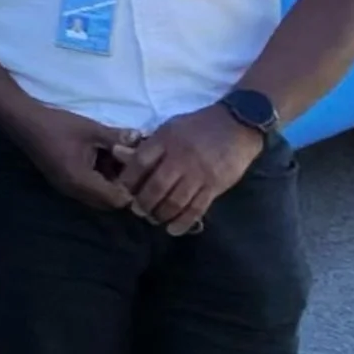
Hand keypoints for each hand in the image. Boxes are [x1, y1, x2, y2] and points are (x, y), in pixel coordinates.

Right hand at [16, 103, 139, 210]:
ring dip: (112, 184)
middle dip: (124, 189)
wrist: (25, 122)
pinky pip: (89, 189)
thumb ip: (117, 138)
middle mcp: (74, 191)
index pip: (115, 199)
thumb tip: (142, 139)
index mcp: (81, 181)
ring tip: (124, 165)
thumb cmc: (58, 126)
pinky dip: (101, 180)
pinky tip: (107, 161)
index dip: (132, 191)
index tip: (145, 175)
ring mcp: (68, 188)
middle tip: (137, 171)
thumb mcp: (92, 129)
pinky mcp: (65, 182)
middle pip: (108, 203)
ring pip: (99, 197)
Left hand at [116, 105, 261, 235]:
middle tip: (138, 210)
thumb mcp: (169, 127)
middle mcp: (180, 158)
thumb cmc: (198, 126)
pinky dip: (183, 222)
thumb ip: (147, 144)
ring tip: (154, 218)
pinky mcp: (215, 186)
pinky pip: (196, 209)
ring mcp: (198, 174)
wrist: (237, 124)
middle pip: (156, 187)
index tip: (122, 190)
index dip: (128, 180)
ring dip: (161, 214)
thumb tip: (116, 152)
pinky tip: (173, 229)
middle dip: (143, 203)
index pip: (140, 163)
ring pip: (175, 201)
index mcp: (166, 140)